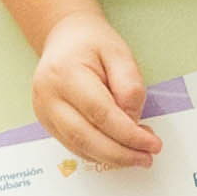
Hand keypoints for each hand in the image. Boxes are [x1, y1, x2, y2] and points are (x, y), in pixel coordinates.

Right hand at [31, 11, 156, 166]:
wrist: (65, 38)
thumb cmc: (92, 43)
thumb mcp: (119, 54)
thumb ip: (129, 87)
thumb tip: (133, 122)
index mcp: (65, 73)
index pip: (100, 113)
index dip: (128, 134)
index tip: (152, 143)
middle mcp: (48, 96)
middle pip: (85, 137)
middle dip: (120, 153)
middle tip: (147, 157)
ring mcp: (44, 112)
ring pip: (79, 147)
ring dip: (111, 157)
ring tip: (137, 155)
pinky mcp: (47, 122)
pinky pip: (74, 146)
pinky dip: (99, 153)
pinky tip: (118, 150)